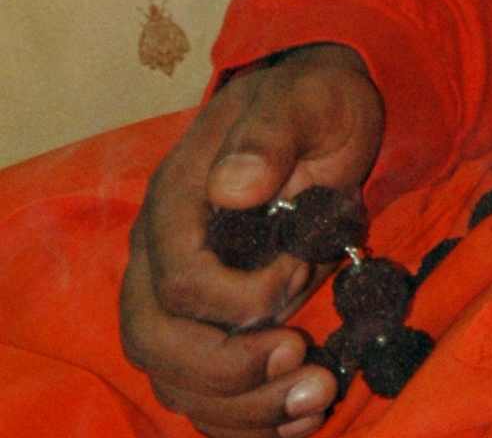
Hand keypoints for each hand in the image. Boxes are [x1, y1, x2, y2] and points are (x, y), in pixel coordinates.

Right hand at [119, 45, 384, 434]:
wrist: (321, 112)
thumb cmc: (314, 102)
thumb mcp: (307, 98)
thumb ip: (271, 134)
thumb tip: (235, 187)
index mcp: (176, 200)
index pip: (177, 281)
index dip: (238, 298)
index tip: (302, 271)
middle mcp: (160, 256)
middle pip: (159, 345)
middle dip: (231, 371)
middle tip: (304, 361)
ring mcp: (178, 300)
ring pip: (178, 383)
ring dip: (245, 408)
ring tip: (317, 398)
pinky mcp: (207, 328)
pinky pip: (205, 395)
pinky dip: (247, 420)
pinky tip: (302, 418)